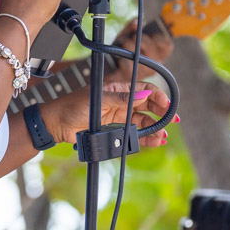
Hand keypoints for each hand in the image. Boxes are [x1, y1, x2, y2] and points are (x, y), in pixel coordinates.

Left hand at [41, 81, 174, 147]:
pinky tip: (154, 141)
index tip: (167, 104)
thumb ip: (122, 99)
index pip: (144, 89)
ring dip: (154, 127)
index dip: (157, 96)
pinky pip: (133, 132)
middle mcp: (120, 101)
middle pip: (147, 106)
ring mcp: (118, 115)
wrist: (57, 124)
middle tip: (173, 120)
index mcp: (117, 89)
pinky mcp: (114, 129)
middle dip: (161, 112)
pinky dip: (144, 137)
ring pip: (142, 121)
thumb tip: (145, 95)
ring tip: (163, 136)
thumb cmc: (73, 107)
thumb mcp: (99, 100)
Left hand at [107, 18, 173, 82]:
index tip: (147, 33)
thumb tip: (137, 22)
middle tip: (132, 38)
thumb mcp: (126, 34)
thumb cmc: (121, 48)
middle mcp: (154, 64)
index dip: (158, 37)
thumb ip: (132, 27)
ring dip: (130, 48)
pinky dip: (123, 59)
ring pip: (142, 58)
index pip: (167, 45)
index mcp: (158, 53)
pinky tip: (120, 58)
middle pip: (153, 49)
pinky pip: (129, 66)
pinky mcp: (133, 77)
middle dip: (141, 40)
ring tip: (124, 46)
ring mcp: (144, 72)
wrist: (107, 64)